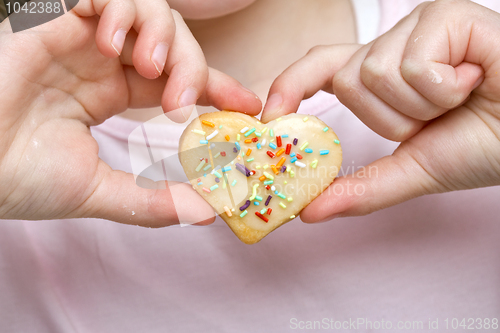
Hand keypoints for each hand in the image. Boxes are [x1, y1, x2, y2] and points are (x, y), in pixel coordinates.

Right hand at [0, 0, 260, 225]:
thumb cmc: (16, 178)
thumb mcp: (96, 191)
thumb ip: (151, 201)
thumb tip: (206, 212)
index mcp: (111, 94)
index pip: (179, 80)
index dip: (217, 88)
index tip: (248, 105)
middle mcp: (100, 62)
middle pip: (174, 43)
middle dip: (192, 67)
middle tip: (180, 104)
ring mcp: (78, 37)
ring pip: (149, 12)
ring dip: (161, 36)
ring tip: (150, 71)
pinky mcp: (53, 18)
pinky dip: (123, 10)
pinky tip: (113, 43)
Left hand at [261, 0, 499, 221]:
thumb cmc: (484, 145)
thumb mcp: (413, 172)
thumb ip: (361, 189)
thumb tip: (309, 212)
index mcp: (383, 75)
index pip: (321, 68)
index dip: (291, 86)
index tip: (271, 115)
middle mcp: (395, 44)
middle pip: (349, 81)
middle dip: (395, 118)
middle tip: (440, 115)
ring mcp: (418, 26)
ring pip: (376, 74)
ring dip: (422, 107)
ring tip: (461, 98)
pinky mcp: (445, 15)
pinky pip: (411, 65)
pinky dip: (444, 90)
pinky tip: (474, 80)